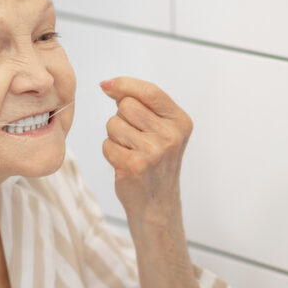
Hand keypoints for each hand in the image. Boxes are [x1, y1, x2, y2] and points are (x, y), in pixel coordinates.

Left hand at [99, 77, 192, 224]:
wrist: (156, 203)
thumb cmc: (155, 162)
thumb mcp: (161, 130)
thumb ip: (141, 104)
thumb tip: (109, 85)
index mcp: (180, 122)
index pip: (149, 91)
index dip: (124, 84)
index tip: (107, 85)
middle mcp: (171, 136)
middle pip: (126, 105)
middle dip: (122, 117)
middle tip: (134, 137)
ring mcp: (153, 151)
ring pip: (114, 124)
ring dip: (115, 136)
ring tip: (131, 151)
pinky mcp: (135, 165)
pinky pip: (107, 144)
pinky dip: (110, 152)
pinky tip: (125, 163)